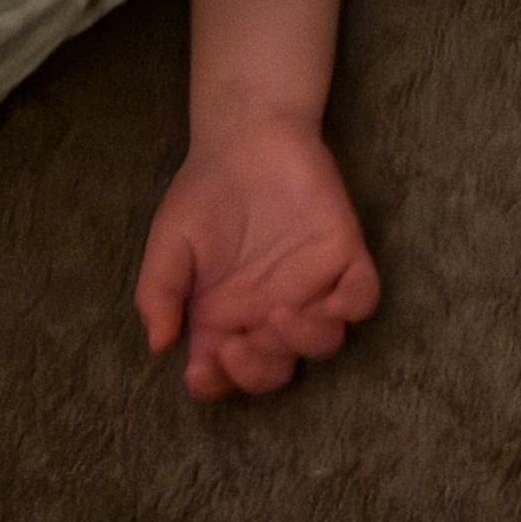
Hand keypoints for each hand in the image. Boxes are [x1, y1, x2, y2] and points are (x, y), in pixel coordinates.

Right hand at [135, 109, 380, 400]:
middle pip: (276, 368)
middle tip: (238, 345)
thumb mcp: (167, 244)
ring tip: (275, 315)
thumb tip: (158, 346)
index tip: (201, 373)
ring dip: (301, 342)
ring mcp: (311, 288)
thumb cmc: (202, 193)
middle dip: (258, 371)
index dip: (216, 384)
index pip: (225, 372)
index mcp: (225, 319)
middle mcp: (269, 313)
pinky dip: (351, 308)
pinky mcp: (344, 259)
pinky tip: (328, 302)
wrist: (244, 137)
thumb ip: (159, 293)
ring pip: (322, 342)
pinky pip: (362, 298)